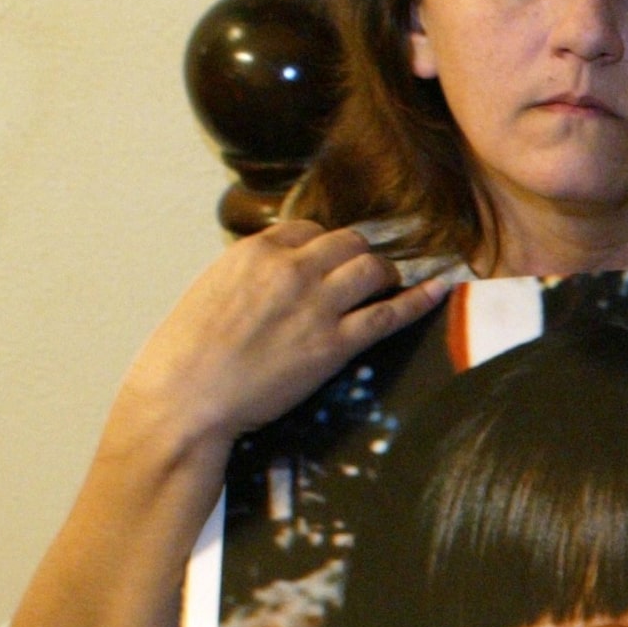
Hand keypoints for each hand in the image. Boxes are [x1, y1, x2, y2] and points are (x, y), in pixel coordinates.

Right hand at [117, 224, 450, 455]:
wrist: (185, 397)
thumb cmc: (185, 354)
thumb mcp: (210, 292)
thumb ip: (249, 277)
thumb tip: (273, 278)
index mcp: (254, 252)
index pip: (309, 230)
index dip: (324, 247)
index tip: (330, 262)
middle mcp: (291, 269)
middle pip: (349, 243)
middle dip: (360, 255)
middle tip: (365, 275)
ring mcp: (317, 305)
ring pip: (373, 269)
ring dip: (387, 274)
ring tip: (390, 285)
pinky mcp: (335, 344)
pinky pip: (391, 312)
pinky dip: (421, 299)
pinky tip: (442, 288)